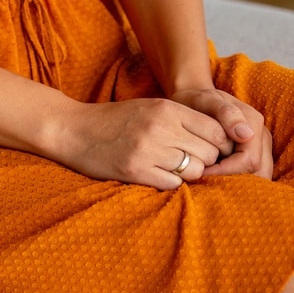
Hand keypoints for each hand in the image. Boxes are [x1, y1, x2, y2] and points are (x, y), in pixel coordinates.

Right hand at [49, 97, 235, 189]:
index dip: (220, 144)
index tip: (211, 150)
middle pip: (209, 153)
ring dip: (189, 174)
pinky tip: (157, 175)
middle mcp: (161, 127)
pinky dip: (171, 183)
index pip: (216, 131)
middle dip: (206, 160)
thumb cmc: (114, 119)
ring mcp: (148, 150)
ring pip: (194, 171)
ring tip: (172, 168)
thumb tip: (220, 140)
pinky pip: (173, 184)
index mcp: (167, 108)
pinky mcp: (136, 170)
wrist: (73, 129)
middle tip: (190, 161)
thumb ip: (182, 119)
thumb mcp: (150, 107)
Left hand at [170, 86, 273, 180]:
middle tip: (208, 183)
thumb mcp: (207, 100)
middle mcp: (262, 137)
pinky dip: (236, 182)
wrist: (195, 99)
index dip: (226, 172)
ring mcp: (261, 148)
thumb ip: (227, 114)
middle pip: (259, 174)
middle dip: (235, 183)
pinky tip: (216, 180)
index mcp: (254, 123)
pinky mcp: (255, 156)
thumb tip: (246, 136)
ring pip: (259, 178)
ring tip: (211, 182)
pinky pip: (252, 176)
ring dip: (237, 184)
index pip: (249, 161)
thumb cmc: (197, 101)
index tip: (202, 172)